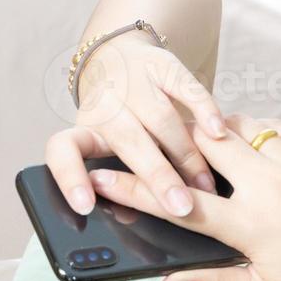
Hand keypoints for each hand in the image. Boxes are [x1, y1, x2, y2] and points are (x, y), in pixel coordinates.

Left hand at [45, 35, 227, 218]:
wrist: (119, 57)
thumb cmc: (119, 123)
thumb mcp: (105, 150)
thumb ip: (116, 182)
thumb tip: (132, 224)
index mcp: (84, 128)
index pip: (63, 150)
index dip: (70, 177)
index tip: (85, 206)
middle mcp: (105, 102)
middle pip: (127, 139)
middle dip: (156, 176)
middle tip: (181, 207)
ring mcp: (134, 80)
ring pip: (160, 118)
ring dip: (187, 155)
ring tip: (207, 187)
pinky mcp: (163, 64)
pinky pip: (186, 87)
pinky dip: (203, 109)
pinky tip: (217, 132)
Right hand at [86, 114, 280, 280]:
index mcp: (250, 225)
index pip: (177, 203)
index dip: (132, 190)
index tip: (99, 179)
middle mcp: (269, 185)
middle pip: (202, 147)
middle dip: (171, 143)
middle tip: (151, 142)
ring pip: (237, 128)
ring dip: (212, 132)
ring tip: (198, 143)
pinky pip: (273, 127)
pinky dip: (252, 130)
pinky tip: (245, 142)